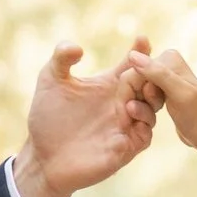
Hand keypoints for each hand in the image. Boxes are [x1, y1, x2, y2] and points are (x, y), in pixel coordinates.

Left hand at [13, 43, 158, 196]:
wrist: (43, 157)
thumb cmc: (47, 119)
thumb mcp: (50, 82)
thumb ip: (60, 58)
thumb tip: (77, 47)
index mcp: (109, 85)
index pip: (132, 65)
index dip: (140, 52)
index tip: (142, 39)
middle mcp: (122, 103)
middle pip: (150, 83)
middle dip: (152, 74)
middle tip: (145, 66)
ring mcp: (126, 125)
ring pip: (153, 108)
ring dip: (150, 97)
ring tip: (137, 91)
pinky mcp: (125, 148)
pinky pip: (146, 134)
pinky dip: (144, 121)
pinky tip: (129, 111)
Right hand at [124, 41, 196, 156]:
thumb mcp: (179, 94)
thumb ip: (157, 73)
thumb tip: (132, 54)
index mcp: (169, 58)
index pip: (133, 72)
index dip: (132, 93)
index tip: (140, 111)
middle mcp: (164, 63)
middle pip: (132, 81)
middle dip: (135, 101)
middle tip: (149, 115)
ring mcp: (162, 78)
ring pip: (134, 91)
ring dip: (139, 108)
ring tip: (153, 118)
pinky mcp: (160, 92)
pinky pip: (140, 98)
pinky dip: (142, 110)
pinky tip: (152, 118)